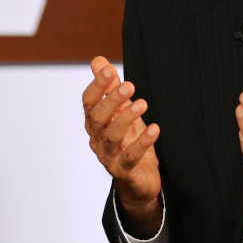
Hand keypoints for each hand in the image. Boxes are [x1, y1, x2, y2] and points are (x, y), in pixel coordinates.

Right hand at [83, 56, 161, 236]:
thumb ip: (110, 88)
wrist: (138, 181)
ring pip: (112, 136)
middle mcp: (97, 139)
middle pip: (97, 118)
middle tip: (130, 85)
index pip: (88, 103)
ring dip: (127, 118)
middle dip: (112, 100)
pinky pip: (130, 156)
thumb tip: (98, 61)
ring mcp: (109, 157)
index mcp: (94, 124)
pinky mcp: (124, 171)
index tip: (109, 70)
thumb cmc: (128, 142)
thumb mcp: (121, 113)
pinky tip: (154, 129)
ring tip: (143, 103)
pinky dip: (142, 142)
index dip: (97, 86)